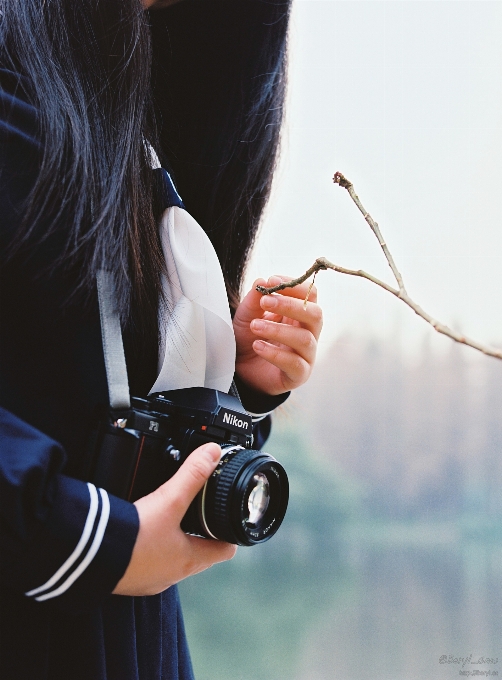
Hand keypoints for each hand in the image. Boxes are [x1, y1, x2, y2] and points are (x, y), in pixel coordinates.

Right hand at [113, 443, 236, 595]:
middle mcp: (172, 575)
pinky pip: (147, 563)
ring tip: (170, 520)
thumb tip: (212, 452)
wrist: (90, 556)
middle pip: (199, 556)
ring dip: (175, 543)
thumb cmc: (133, 537)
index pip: (225, 551)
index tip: (230, 522)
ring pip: (173, 560)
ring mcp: (150, 579)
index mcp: (189, 560)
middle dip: (202, 537)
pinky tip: (141, 533)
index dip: (230, 535)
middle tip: (201, 515)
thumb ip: (192, 475)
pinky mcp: (130, 578)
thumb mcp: (168, 500)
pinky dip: (149, 548)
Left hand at [233, 275, 322, 395]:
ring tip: (255, 326)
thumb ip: (254, 300)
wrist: (240, 370)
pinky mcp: (299, 374)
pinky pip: (295, 363)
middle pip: (315, 314)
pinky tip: (258, 346)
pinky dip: (275, 353)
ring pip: (304, 338)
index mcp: (299, 315)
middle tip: (265, 302)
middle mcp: (308, 332)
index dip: (294, 286)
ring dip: (278, 330)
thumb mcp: (246, 317)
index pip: (310, 294)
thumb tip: (262, 281)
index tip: (272, 281)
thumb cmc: (248, 340)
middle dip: (290, 305)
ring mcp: (306, 354)